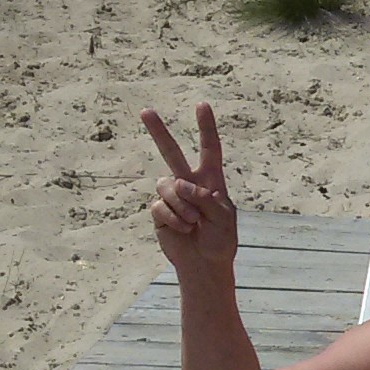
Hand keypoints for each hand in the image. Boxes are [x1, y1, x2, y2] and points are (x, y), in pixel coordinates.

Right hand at [142, 102, 238, 272]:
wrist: (204, 264)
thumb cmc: (220, 240)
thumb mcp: (224, 218)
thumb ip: (206, 197)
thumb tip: (179, 184)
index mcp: (211, 180)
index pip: (209, 149)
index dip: (206, 128)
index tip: (201, 105)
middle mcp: (188, 183)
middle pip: (171, 153)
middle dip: (158, 132)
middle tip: (145, 111)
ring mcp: (172, 196)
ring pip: (168, 186)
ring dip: (182, 206)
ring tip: (194, 223)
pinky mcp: (159, 211)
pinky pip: (161, 206)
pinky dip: (174, 218)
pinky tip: (183, 229)